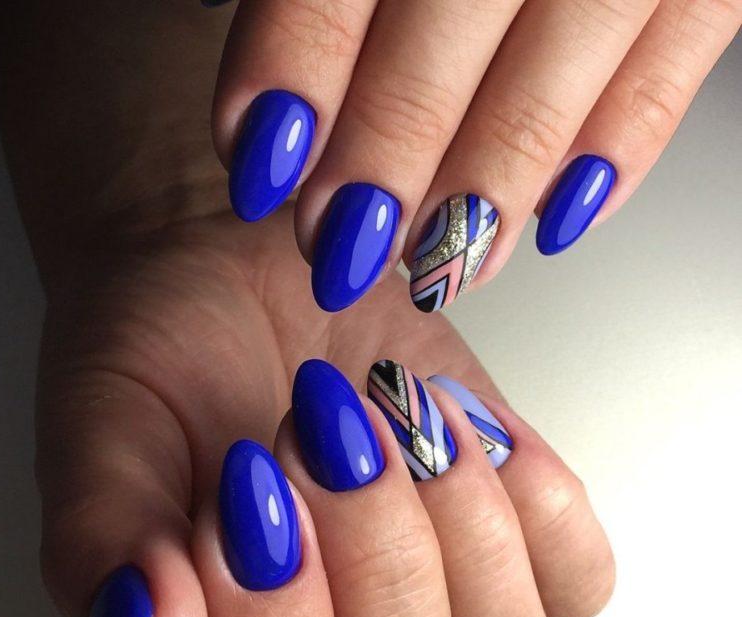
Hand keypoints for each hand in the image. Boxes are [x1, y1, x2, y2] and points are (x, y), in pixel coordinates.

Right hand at [37, 209, 613, 616]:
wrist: (233, 282)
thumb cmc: (162, 364)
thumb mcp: (102, 443)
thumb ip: (106, 554)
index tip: (246, 486)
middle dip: (370, 561)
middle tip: (314, 429)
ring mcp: (443, 616)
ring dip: (454, 529)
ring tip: (380, 412)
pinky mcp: (510, 541)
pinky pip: (580, 578)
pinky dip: (531, 500)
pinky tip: (455, 425)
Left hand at [212, 0, 740, 310]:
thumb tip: (245, 58)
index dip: (291, 83)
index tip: (259, 169)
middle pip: (436, 47)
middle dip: (379, 164)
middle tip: (338, 249)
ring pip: (547, 84)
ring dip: (483, 192)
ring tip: (440, 268)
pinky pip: (670, 72)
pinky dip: (615, 157)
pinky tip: (559, 222)